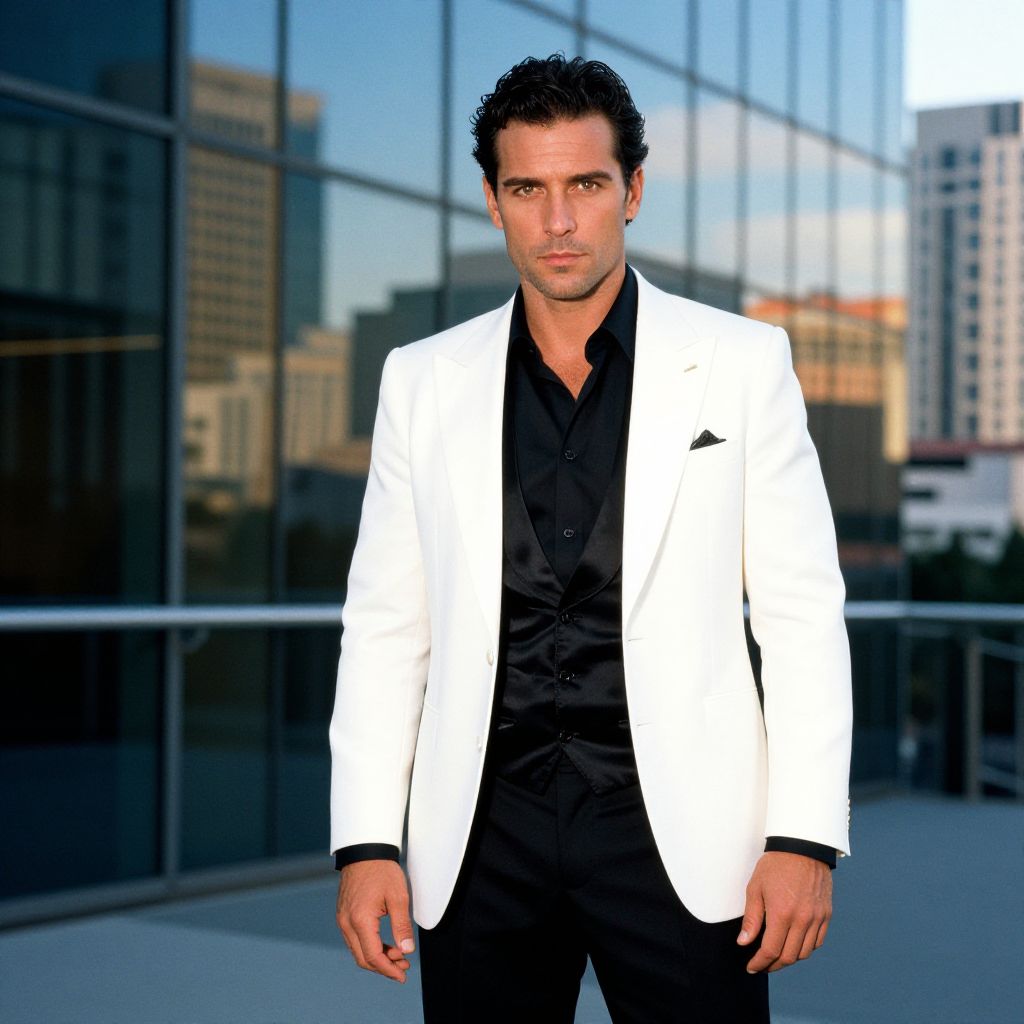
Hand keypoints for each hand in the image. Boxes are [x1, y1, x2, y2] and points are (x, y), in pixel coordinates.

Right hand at [336, 859, 415, 982]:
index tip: (403, 976)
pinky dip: (369, 946)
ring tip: (398, 955)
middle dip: (384, 967)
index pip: (373, 956)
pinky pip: (354, 939)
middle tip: (404, 967)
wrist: (365, 851)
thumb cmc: (382, 871)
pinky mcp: (343, 915)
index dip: (388, 970)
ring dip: (377, 957)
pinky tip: (385, 944)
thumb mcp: (398, 897)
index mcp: (360, 920)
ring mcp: (342, 919)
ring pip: (358, 950)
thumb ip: (401, 926)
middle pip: (363, 958)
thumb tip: (406, 951)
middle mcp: (346, 923)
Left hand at [736, 851, 831, 973]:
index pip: (771, 950)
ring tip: (777, 956)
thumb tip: (744, 942)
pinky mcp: (826, 914)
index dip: (760, 963)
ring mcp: (817, 918)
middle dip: (773, 965)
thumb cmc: (775, 865)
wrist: (802, 847)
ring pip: (804, 953)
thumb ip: (751, 919)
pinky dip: (805, 948)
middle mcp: (802, 920)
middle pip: (788, 956)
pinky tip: (795, 945)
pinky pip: (818, 941)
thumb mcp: (755, 888)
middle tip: (762, 964)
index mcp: (782, 914)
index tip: (752, 967)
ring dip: (789, 959)